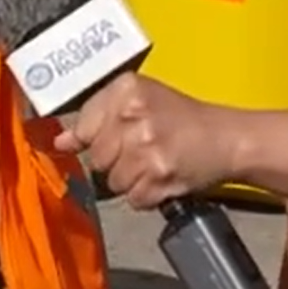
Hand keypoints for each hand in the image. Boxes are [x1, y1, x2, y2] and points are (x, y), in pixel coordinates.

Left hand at [55, 74, 236, 210]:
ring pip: (113, 182)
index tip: (116, 138)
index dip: (96, 139)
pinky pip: (133, 199)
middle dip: (116, 161)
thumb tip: (60, 143)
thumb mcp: (139, 103)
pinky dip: (147, 196)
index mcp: (127, 89)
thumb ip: (97, 118)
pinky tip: (163, 178)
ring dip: (132, 180)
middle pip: (97, 158)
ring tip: (155, 163)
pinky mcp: (159, 176)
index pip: (84, 126)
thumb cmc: (182, 119)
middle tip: (142, 150)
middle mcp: (134, 114)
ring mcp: (146, 147)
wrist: (227, 138)